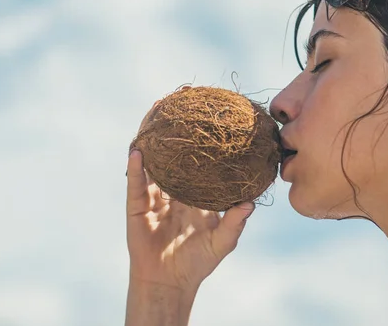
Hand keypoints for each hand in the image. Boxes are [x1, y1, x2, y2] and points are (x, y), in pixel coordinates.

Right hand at [126, 96, 254, 291]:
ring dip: (151, 140)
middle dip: (173, 130)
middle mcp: (173, 189)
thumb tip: (251, 203)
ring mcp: (154, 196)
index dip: (199, 142)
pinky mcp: (137, 207)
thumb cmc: (197, 262)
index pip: (196, 162)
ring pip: (151, 163)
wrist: (169, 283)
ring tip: (153, 115)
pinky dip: (136, 169)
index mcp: (193, 193)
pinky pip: (136, 184)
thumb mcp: (222, 242)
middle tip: (177, 104)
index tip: (208, 119)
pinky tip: (137, 152)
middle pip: (171, 154)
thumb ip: (234, 223)